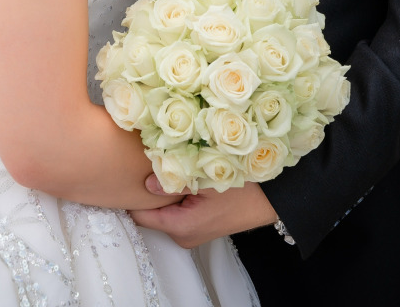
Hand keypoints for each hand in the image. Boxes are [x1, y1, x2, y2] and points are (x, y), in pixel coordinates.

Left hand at [129, 175, 277, 248]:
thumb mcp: (207, 178)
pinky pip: (176, 211)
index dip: (132, 194)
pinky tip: (185, 177)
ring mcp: (190, 233)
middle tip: (152, 163)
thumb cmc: (243, 188)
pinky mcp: (198, 226)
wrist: (271, 199)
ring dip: (165, 191)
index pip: (140, 216)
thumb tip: (147, 183)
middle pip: (150, 212)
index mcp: (181, 227)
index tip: (129, 172)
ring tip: (171, 167)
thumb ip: (175, 181)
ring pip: (164, 210)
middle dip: (149, 190)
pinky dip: (176, 195)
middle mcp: (183, 236)